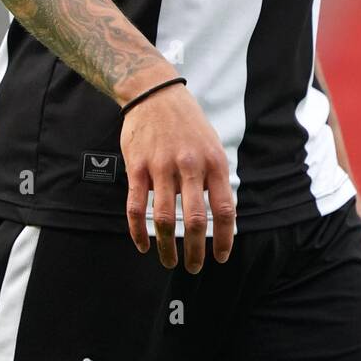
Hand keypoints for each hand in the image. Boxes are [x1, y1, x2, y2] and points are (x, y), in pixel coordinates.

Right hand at [120, 80, 234, 272]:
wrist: (155, 93)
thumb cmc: (187, 121)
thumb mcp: (212, 144)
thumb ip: (214, 177)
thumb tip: (219, 213)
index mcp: (213, 162)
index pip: (223, 209)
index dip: (224, 238)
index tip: (221, 256)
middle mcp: (189, 166)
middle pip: (193, 220)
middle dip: (195, 251)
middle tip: (193, 267)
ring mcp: (161, 166)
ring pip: (163, 218)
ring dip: (166, 247)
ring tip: (169, 261)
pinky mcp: (137, 166)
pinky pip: (136, 206)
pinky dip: (138, 230)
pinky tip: (142, 244)